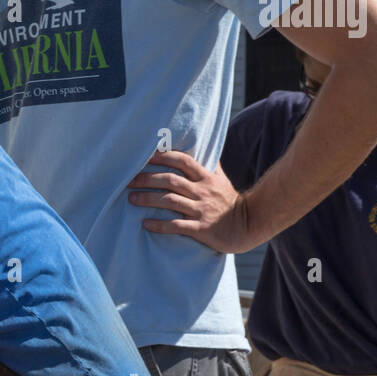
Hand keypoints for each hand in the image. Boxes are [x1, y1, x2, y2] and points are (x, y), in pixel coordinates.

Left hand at [126, 151, 257, 253]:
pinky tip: (145, 224)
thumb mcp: (221, 180)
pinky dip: (159, 225)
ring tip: (131, 199)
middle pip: (170, 180)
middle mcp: (202, 191)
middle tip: (128, 180)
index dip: (163, 157)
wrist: (249, 226)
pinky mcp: (201, 229)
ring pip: (170, 200)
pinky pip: (176, 226)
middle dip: (147, 179)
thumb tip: (200, 146)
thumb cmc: (230, 202)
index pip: (182, 161)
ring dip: (148, 199)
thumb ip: (209, 165)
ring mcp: (201, 210)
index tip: (144, 157)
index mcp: (206, 178)